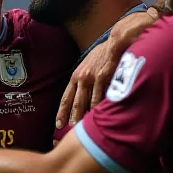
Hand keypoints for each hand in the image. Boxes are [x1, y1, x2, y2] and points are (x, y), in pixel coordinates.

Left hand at [55, 11, 156, 127]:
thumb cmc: (103, 55)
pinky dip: (98, 108)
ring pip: (87, 101)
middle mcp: (82, 78)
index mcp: (76, 76)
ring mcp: (92, 78)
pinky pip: (101, 96)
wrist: (115, 42)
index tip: (58, 124)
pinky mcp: (104, 77)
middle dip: (71, 117)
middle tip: (69, 130)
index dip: (62, 111)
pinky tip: (98, 117)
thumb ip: (85, 79)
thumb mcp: (88, 66)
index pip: (66, 97)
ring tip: (83, 128)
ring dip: (84, 115)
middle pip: (75, 102)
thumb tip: (83, 95)